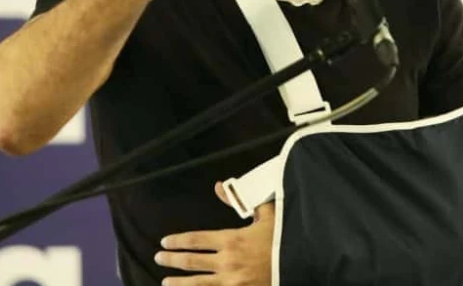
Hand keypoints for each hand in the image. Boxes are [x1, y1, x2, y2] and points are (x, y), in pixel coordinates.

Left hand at [155, 181, 274, 285]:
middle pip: (191, 262)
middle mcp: (228, 262)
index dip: (178, 241)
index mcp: (232, 239)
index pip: (196, 240)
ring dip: (179, 283)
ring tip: (165, 282)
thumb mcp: (267, 213)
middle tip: (159, 259)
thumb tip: (219, 186)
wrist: (304, 263)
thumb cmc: (284, 238)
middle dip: (172, 260)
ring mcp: (232, 282)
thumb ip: (241, 200)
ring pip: (197, 284)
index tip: (165, 242)